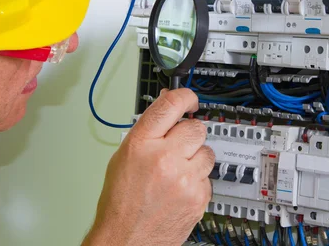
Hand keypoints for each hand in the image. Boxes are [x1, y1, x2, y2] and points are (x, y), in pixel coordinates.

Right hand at [83, 88, 214, 245]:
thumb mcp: (123, 157)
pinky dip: (197, 180)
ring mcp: (184, 179)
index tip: (189, 98)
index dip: (184, 96)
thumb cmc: (120, 202)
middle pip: (195, 127)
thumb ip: (148, 131)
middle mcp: (164, 158)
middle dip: (189, 133)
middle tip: (179, 145)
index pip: (170, 106)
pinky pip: (208, 177)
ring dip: (195, 157)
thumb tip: (167, 107)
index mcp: (141, 144)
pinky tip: (180, 189)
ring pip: (207, 151)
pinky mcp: (198, 198)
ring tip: (178, 171)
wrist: (125, 240)